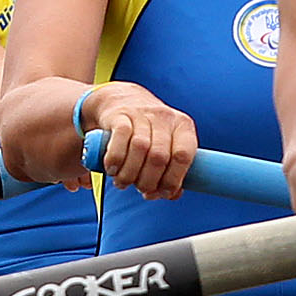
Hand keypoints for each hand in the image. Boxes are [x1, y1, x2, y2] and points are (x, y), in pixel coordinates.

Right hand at [89, 85, 199, 199]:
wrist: (120, 101)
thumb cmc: (148, 133)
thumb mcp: (166, 146)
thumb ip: (172, 171)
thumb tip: (172, 194)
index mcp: (183, 127)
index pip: (183, 156)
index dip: (173, 180)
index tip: (163, 193)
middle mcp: (165, 117)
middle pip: (159, 157)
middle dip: (148, 181)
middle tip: (140, 189)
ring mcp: (142, 113)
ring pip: (139, 148)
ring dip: (130, 174)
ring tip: (123, 183)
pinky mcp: (120, 114)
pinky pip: (120, 138)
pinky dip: (116, 159)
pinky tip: (112, 169)